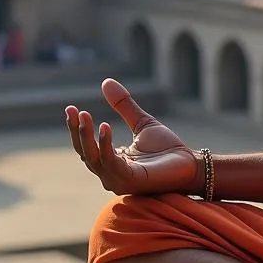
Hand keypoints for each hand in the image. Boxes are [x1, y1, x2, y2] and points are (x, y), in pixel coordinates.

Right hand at [66, 78, 201, 195]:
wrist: (191, 164)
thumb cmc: (168, 149)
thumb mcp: (142, 123)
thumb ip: (124, 106)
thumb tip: (105, 82)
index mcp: (112, 162)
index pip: (87, 146)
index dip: (77, 128)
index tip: (70, 108)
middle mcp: (111, 174)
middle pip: (85, 153)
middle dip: (77, 131)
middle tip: (73, 110)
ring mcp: (119, 180)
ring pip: (93, 159)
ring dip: (87, 136)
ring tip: (85, 115)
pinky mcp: (131, 181)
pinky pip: (111, 163)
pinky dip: (105, 145)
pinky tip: (104, 126)